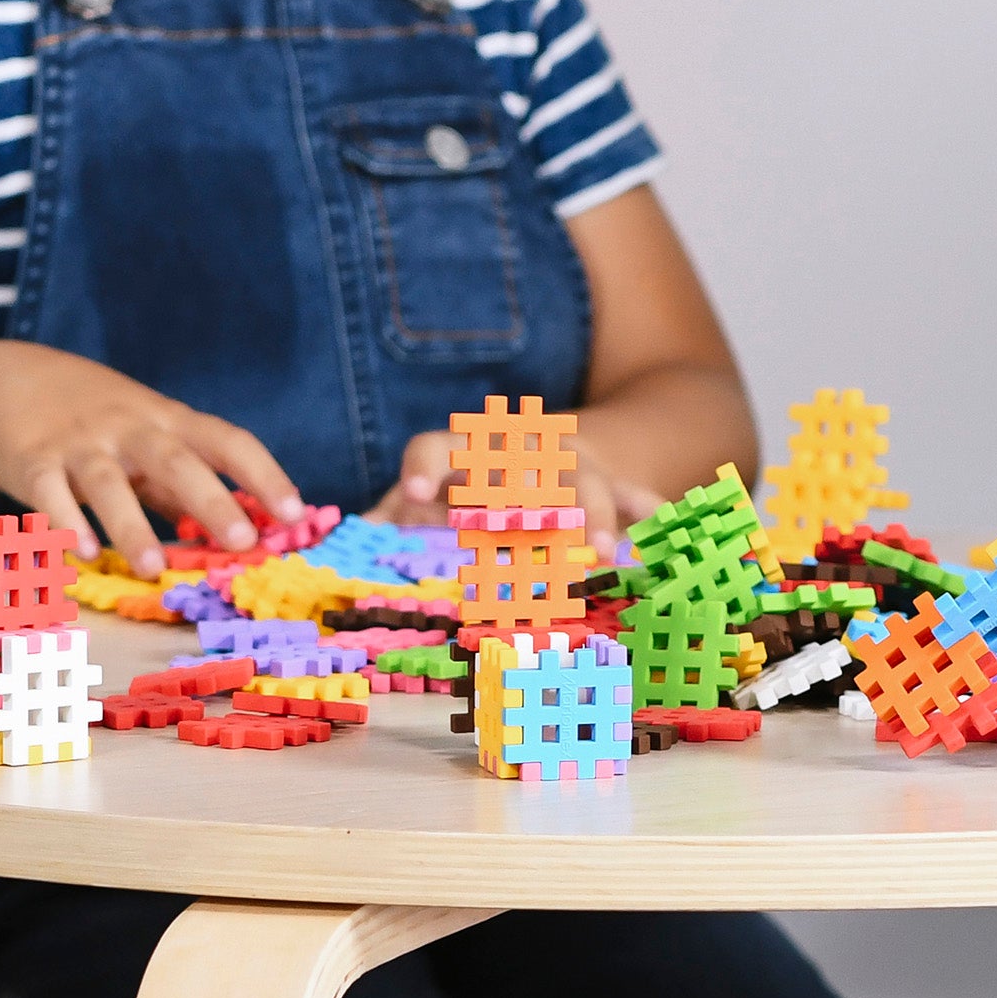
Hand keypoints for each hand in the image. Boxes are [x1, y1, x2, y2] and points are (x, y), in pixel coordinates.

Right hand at [0, 342, 301, 567]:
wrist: (1, 377)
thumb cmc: (88, 414)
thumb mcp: (141, 431)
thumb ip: (179, 479)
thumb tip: (233, 526)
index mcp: (166, 420)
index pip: (226, 440)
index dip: (263, 474)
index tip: (296, 513)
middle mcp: (127, 427)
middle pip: (176, 460)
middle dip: (213, 500)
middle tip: (245, 542)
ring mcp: (78, 443)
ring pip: (109, 483)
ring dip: (132, 526)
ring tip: (154, 568)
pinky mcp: (31, 460)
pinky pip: (49, 493)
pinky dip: (64, 523)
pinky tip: (81, 554)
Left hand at [385, 424, 647, 562]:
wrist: (534, 457)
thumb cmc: (463, 494)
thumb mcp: (424, 504)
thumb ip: (387, 522)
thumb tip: (334, 549)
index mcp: (461, 454)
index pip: (437, 448)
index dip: (425, 468)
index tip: (414, 495)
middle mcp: (515, 454)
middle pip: (522, 466)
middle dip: (527, 494)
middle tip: (522, 527)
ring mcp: (565, 466)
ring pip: (582, 480)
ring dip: (594, 512)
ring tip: (604, 548)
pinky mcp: (606, 484)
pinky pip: (632, 494)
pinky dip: (646, 511)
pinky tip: (662, 528)